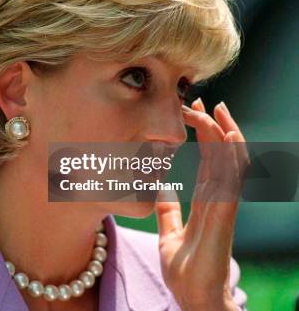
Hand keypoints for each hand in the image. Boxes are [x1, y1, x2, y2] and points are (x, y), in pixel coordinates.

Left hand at [154, 98, 247, 310]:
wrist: (191, 296)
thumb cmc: (184, 268)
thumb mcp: (167, 229)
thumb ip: (166, 208)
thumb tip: (159, 185)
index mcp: (205, 198)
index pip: (209, 158)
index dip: (203, 134)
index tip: (191, 110)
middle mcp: (217, 197)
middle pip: (222, 153)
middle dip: (214, 124)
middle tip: (202, 99)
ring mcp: (223, 204)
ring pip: (232, 160)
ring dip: (225, 132)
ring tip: (217, 108)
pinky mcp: (224, 214)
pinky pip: (232, 179)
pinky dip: (232, 156)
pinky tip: (227, 135)